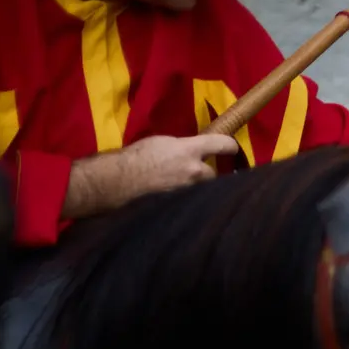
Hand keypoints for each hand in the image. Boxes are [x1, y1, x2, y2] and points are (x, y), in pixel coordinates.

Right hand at [63, 134, 239, 218]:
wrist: (115, 182)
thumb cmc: (133, 158)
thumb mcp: (160, 143)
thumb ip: (182, 148)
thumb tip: (193, 152)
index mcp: (188, 150)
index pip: (221, 144)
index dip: (230, 146)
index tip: (233, 149)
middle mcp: (194, 171)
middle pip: (213, 174)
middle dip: (204, 174)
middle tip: (191, 174)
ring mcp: (189, 191)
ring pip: (203, 190)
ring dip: (196, 189)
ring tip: (178, 188)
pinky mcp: (182, 206)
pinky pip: (191, 202)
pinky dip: (187, 202)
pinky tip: (176, 202)